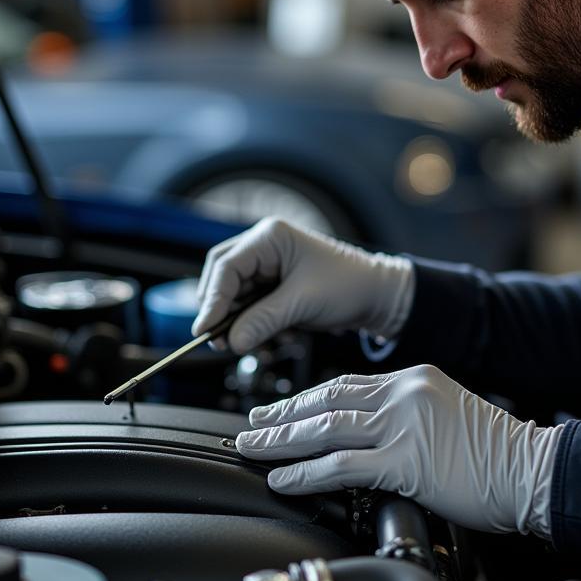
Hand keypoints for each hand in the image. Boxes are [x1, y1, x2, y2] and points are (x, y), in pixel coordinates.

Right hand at [192, 218, 413, 354]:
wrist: (375, 295)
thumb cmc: (347, 285)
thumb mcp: (303, 303)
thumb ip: (263, 320)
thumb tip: (231, 341)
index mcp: (269, 237)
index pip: (226, 265)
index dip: (212, 299)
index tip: (204, 329)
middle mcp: (263, 247)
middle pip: (222, 277)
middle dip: (219, 309)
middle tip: (217, 340)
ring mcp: (266, 266)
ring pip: (233, 294)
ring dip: (235, 320)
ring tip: (245, 343)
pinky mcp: (272, 286)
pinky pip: (248, 306)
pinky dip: (250, 324)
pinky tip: (266, 338)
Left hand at [235, 365, 560, 535]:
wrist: (533, 470)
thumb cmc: (496, 453)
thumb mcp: (446, 414)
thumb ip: (405, 416)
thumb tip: (366, 436)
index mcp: (412, 379)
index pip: (344, 384)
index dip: (305, 398)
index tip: (280, 410)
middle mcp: (403, 394)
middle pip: (326, 399)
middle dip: (282, 415)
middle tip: (252, 426)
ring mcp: (403, 426)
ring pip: (325, 428)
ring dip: (282, 441)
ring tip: (254, 450)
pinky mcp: (405, 461)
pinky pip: (341, 466)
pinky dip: (306, 474)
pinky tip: (284, 480)